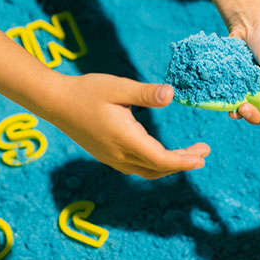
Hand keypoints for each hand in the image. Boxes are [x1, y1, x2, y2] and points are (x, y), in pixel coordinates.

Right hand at [47, 73, 209, 178]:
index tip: (203, 155)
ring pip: (147, 171)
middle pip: (158, 169)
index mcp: (125, 139)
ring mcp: (112, 158)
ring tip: (189, 155)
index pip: (161, 159)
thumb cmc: (87, 91)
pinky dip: (155, 164)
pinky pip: (137, 167)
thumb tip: (171, 94)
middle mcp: (119, 155)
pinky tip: (162, 153)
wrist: (55, 103)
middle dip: (183, 162)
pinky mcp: (107, 156)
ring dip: (170, 165)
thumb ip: (146, 93)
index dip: (184, 160)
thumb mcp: (118, 87)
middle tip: (204, 152)